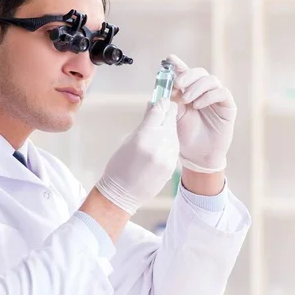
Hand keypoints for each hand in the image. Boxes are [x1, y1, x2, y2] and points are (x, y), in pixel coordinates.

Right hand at [96, 100, 178, 214]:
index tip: (160, 101)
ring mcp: (167, 156)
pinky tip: (158, 147)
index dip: (160, 103)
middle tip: (162, 112)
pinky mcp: (172, 165)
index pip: (160, 110)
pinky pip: (174, 146)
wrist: (123, 193)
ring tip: (156, 134)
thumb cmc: (120, 165)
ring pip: (174, 132)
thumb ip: (145, 122)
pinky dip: (168, 143)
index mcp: (144, 136)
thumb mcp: (129, 140)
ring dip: (168, 129)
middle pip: (170, 119)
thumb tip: (153, 104)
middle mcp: (158, 145)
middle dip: (166, 114)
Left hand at [167, 54, 236, 173]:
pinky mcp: (227, 106)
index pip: (185, 73)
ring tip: (186, 100)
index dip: (178, 65)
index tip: (168, 60)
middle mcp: (203, 92)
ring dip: (197, 87)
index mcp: (189, 91)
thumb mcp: (172, 118)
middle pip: (199, 72)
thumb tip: (158, 89)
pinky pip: (221, 93)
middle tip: (178, 84)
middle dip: (187, 75)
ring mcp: (216, 98)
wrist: (197, 157)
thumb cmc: (184, 138)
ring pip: (210, 80)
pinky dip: (208, 96)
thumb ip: (168, 103)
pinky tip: (197, 105)